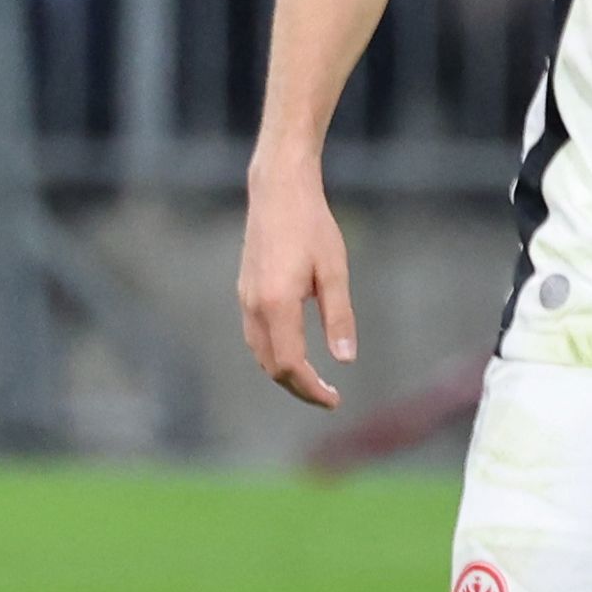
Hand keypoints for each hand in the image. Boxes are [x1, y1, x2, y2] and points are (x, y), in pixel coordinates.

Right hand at [237, 168, 355, 410]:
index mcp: (276, 304)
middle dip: (299, 387)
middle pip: (271, 365)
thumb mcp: (334, 271)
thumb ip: (339, 317)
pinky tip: (296, 353)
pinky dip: (274, 354)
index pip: (290, 365)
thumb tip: (346, 359)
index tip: (335, 400)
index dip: (311, 389)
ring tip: (315, 382)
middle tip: (329, 396)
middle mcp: (254, 306)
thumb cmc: (312, 227)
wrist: (277, 192)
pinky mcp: (245, 290)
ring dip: (285, 373)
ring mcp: (245, 298)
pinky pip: (255, 335)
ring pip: (260, 352)